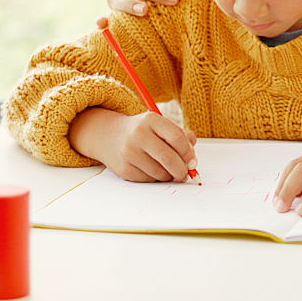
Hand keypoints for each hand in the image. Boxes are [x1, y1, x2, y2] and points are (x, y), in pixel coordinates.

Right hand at [68, 107, 198, 182]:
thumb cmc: (142, 132)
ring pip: (160, 172)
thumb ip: (181, 136)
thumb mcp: (160, 126)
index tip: (193, 162)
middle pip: (168, 158)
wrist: (108, 136)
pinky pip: (149, 180)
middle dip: (182, 170)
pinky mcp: (124, 169)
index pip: (176, 137)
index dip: (188, 153)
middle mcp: (138, 135)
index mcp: (151, 120)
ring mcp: (129, 153)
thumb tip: (192, 158)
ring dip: (170, 176)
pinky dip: (157, 179)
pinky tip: (153, 170)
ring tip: (169, 170)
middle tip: (186, 174)